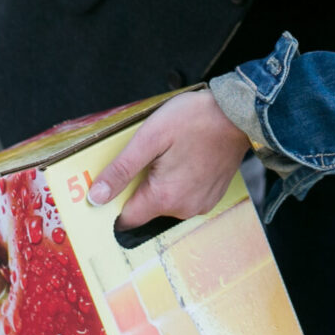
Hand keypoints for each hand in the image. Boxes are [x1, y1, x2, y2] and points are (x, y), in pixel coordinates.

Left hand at [86, 91, 248, 230]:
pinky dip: (179, 183)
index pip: (126, 220)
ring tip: (168, 155)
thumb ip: (121, 169)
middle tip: (147, 157)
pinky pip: (184, 197)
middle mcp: (183, 209)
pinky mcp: (212, 196)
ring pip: (166, 202)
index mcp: (164, 198)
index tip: (114, 183)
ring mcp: (201, 204)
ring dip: (160, 184)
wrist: (239, 114)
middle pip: (146, 209)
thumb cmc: (195, 119)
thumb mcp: (149, 137)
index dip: (114, 203)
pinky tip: (183, 159)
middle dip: (140, 187)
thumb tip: (95, 197)